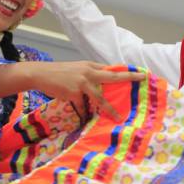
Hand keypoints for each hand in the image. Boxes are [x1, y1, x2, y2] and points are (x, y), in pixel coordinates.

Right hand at [27, 61, 145, 120]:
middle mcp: (88, 72)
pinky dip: (83, 112)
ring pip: (99, 97)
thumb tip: (99, 84)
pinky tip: (84, 118)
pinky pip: (82, 106)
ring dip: (109, 109)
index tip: (138, 73)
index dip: (125, 71)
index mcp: (90, 65)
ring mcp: (82, 82)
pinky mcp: (74, 93)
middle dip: (128, 78)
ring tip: (117, 117)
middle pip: (112, 76)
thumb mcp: (76, 69)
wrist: (40, 74)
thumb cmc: (58, 73)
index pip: (110, 68)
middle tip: (142, 78)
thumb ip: (88, 74)